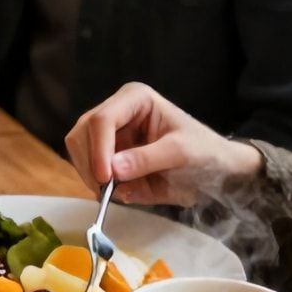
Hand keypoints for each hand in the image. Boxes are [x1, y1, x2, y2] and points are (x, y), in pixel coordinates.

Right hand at [63, 83, 264, 205]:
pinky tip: (117, 190)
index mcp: (135, 100)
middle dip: (90, 163)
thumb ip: (147, 159)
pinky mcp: (105, 155)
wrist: (214, 172)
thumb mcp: (181, 153)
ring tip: (115, 191)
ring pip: (78, 151)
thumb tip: (112, 171)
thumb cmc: (204, 154)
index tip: (105, 179)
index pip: (102, 120)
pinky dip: (95, 183)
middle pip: (82, 133)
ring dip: (89, 175)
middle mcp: (116, 112)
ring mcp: (108, 134)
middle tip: (105, 190)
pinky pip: (86, 168)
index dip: (98, 150)